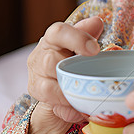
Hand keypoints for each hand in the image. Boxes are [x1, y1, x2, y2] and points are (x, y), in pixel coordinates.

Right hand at [26, 16, 103, 133]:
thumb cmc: (72, 56)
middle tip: (93, 77)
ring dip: (70, 95)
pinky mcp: (38, 96)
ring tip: (88, 97)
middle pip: (50, 62)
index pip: (58, 32)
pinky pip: (54, 106)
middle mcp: (40, 56)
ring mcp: (36, 78)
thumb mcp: (82, 43)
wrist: (58, 80)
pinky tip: (81, 111)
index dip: (76, 39)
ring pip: (48, 88)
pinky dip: (70, 110)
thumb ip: (88, 33)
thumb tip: (96, 22)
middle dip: (73, 71)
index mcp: (53, 38)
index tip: (95, 49)